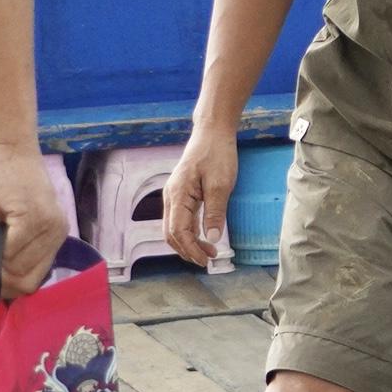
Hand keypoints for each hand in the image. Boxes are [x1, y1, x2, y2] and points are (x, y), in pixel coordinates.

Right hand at [0, 136, 62, 296]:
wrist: (6, 148)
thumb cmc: (1, 183)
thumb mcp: (3, 227)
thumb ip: (7, 253)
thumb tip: (0, 281)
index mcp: (53, 239)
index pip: (34, 283)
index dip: (10, 287)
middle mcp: (57, 235)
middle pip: (26, 282)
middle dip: (2, 276)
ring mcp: (49, 227)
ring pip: (16, 269)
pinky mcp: (33, 218)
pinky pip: (11, 251)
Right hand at [158, 122, 244, 267]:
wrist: (212, 131)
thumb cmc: (217, 154)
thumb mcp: (221, 184)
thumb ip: (215, 212)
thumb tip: (212, 238)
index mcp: (178, 195)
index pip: (178, 231)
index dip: (191, 249)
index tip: (207, 260)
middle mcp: (170, 197)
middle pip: (171, 233)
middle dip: (188, 250)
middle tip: (208, 260)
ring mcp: (174, 195)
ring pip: (174, 228)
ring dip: (189, 243)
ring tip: (209, 251)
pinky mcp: (181, 193)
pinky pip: (180, 218)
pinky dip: (189, 232)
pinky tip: (203, 236)